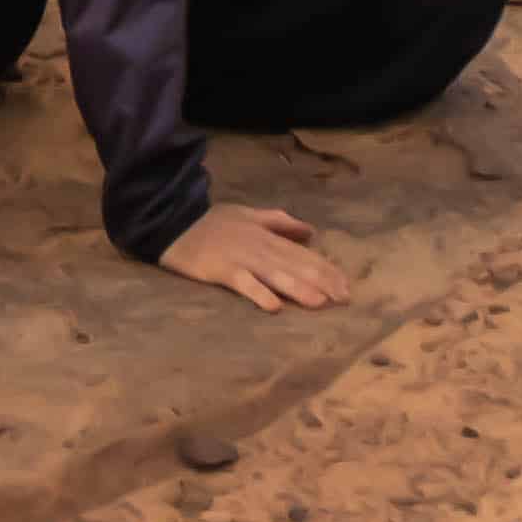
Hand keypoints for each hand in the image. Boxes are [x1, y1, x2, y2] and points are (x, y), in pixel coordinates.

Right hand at [159, 200, 344, 312]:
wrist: (175, 220)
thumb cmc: (214, 221)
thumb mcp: (250, 215)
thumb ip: (280, 222)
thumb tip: (310, 231)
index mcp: (267, 234)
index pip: (302, 252)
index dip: (325, 268)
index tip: (346, 285)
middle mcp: (259, 246)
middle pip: (295, 265)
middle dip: (321, 281)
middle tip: (344, 298)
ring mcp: (241, 258)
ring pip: (276, 274)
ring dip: (299, 289)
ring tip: (320, 303)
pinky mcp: (222, 270)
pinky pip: (244, 284)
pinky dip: (259, 294)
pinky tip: (274, 307)